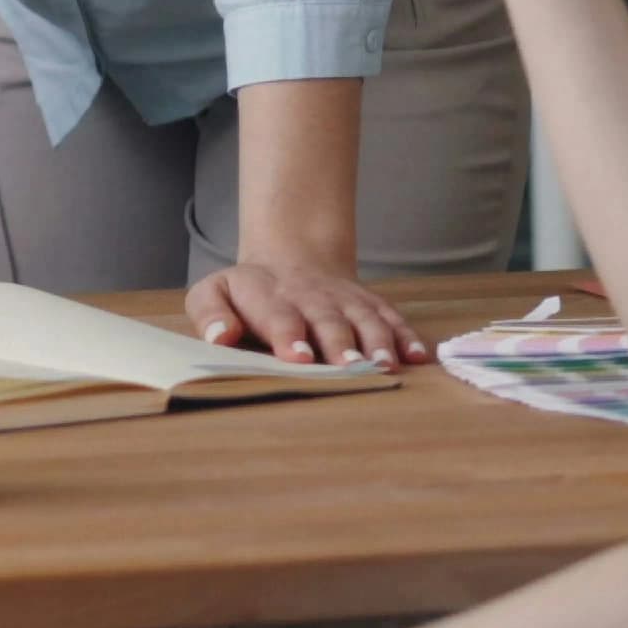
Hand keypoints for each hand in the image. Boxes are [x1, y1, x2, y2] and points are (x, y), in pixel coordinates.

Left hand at [190, 256, 428, 367]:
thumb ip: (210, 313)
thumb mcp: (214, 294)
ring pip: (364, 319)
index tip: (300, 357)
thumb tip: (218, 336)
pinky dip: (406, 336)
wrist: (290, 261)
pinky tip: (417, 357)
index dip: (289, 334)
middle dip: (338, 342)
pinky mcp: (370, 305)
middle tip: (349, 365)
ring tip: (385, 366)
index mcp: (265, 295)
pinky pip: (391, 318)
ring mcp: (344, 299)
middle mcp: (308, 296)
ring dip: (376, 342)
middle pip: (326, 319)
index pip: (277, 315)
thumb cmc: (247, 295)